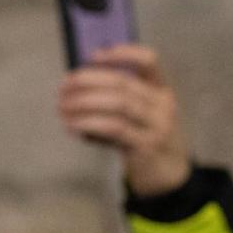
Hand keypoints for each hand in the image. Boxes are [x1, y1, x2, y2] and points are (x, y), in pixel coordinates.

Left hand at [59, 44, 192, 197]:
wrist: (168, 178)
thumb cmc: (146, 142)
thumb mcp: (139, 118)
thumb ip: (118, 103)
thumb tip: (77, 90)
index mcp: (161, 91)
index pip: (149, 61)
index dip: (123, 53)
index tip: (93, 55)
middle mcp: (162, 104)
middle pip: (123, 83)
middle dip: (89, 81)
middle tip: (64, 86)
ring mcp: (157, 125)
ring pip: (118, 104)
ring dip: (85, 102)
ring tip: (63, 106)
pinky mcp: (146, 146)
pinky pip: (114, 128)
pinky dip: (90, 123)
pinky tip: (72, 125)